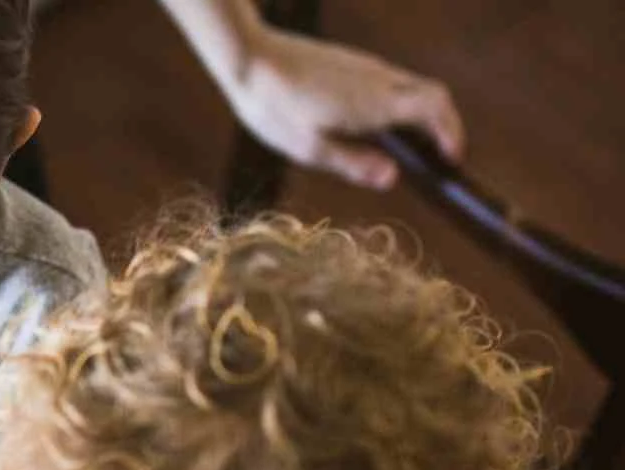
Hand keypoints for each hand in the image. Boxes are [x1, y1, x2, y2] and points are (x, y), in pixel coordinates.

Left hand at [228, 27, 463, 188]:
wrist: (248, 58)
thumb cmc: (274, 107)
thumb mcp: (310, 148)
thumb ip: (354, 163)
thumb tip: (394, 179)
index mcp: (376, 101)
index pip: (436, 107)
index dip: (452, 132)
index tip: (452, 159)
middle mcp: (379, 79)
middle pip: (432, 95)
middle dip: (443, 126)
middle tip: (437, 158)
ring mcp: (365, 67)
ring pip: (409, 87)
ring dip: (418, 116)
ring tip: (407, 150)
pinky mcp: (350, 63)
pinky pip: (387, 83)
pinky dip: (396, 105)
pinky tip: (373, 127)